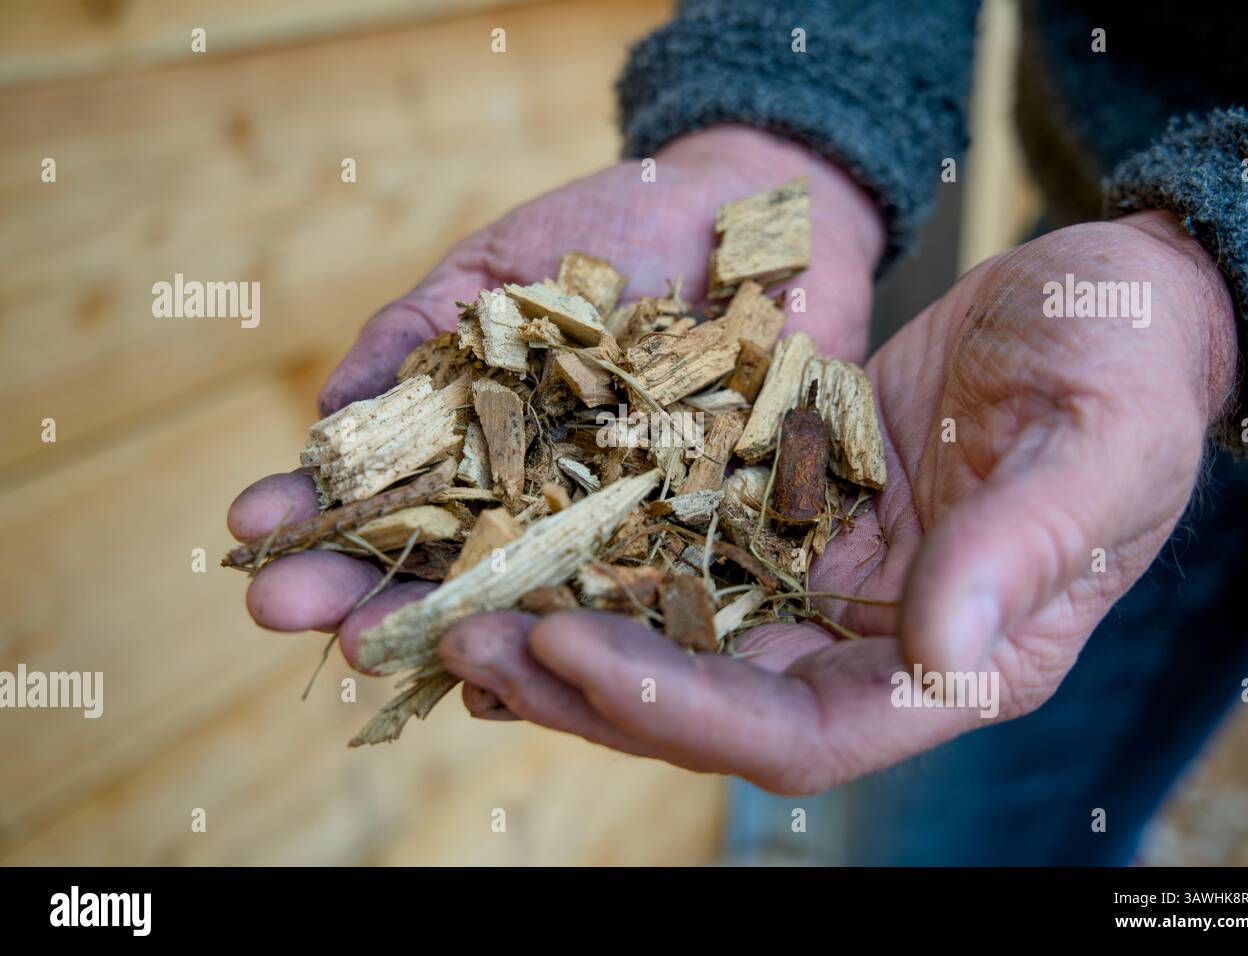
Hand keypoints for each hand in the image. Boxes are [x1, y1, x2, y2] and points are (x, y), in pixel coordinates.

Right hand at [227, 125, 884, 636]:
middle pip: (443, 567)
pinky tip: (518, 668)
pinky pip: (644, 608)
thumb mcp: (497, 272)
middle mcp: (538, 509)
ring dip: (445, 630)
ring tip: (369, 646)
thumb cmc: (613, 232)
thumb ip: (416, 337)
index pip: (387, 495)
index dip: (318, 512)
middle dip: (357, 588)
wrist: (753, 215)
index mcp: (479, 448)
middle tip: (280, 609)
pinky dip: (585, 642)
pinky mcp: (706, 547)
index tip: (248, 526)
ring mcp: (618, 535)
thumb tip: (325, 417)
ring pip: (530, 605)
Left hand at [438, 211, 1238, 792]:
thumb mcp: (1096, 443)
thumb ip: (1024, 548)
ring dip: (567, 624)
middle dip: (585, 682)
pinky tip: (518, 530)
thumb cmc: (1124, 369)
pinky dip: (599, 552)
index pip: (798, 735)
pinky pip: (678, 552)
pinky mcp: (785, 518)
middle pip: (708, 705)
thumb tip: (940, 655)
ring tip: (455, 596)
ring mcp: (822, 587)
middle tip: (467, 632)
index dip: (682, 711)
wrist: (1101, 303)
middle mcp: (872, 648)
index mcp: (956, 666)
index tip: (573, 649)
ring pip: (675, 637)